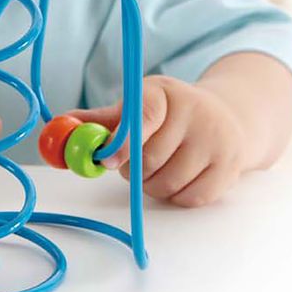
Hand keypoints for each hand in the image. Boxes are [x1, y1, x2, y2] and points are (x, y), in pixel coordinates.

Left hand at [67, 75, 247, 207]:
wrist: (227, 116)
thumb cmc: (171, 112)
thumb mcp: (139, 105)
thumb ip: (103, 120)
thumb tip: (62, 125)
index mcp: (165, 92)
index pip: (143, 115)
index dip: (121, 142)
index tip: (105, 161)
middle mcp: (195, 112)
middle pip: (150, 158)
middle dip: (132, 168)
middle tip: (131, 162)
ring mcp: (216, 140)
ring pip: (167, 182)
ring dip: (151, 185)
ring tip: (154, 168)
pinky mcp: (229, 169)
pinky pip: (188, 198)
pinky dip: (175, 196)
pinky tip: (176, 177)